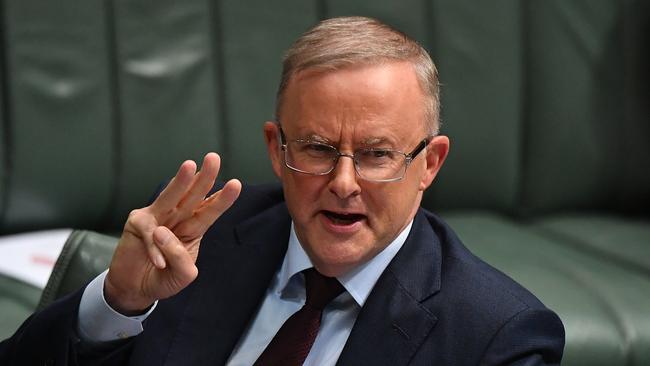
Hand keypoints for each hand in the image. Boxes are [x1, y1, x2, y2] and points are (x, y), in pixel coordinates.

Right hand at [104, 152, 240, 313]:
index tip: (236, 184)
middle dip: (205, 177)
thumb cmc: (165, 277)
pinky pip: (149, 232)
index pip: (210, 210)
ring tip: (190, 166)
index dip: (222, 198)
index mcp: (194, 227)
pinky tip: (159, 262)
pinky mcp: (137, 223)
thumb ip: (180, 258)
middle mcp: (178, 217)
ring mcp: (157, 217)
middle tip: (213, 158)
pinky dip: (154, 247)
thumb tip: (162, 233)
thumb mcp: (183, 275)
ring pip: (171, 197)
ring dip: (180, 182)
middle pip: (194, 195)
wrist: (137, 289)